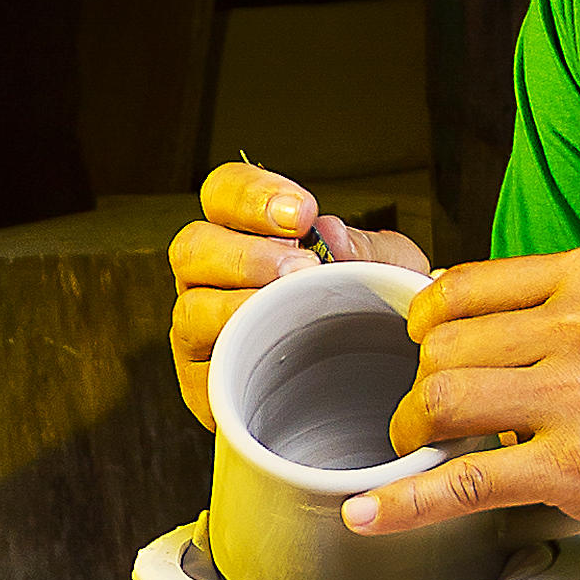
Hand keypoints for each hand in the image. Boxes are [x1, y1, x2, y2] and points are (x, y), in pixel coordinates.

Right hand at [168, 161, 433, 428]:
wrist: (369, 385)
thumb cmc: (367, 315)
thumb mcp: (390, 274)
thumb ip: (370, 249)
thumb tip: (332, 234)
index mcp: (245, 233)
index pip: (224, 193)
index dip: (252, 194)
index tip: (304, 212)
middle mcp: (211, 275)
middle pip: (191, 247)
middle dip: (246, 253)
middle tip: (302, 266)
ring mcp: (200, 328)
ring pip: (189, 308)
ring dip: (240, 306)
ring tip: (290, 309)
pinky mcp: (204, 380)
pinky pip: (200, 369)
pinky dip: (235, 359)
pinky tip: (273, 353)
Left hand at [354, 247, 579, 574]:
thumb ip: (574, 307)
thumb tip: (480, 310)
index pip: (465, 286)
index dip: (424, 324)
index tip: (418, 350)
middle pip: (444, 347)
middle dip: (418, 386)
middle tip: (421, 418)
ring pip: (443, 402)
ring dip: (411, 433)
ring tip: (414, 450)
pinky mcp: (577, 468)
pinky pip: (465, 482)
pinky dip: (404, 503)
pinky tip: (368, 516)